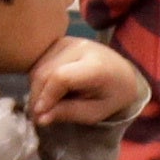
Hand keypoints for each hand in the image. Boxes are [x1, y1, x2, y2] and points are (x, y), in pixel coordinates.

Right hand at [27, 34, 149, 125]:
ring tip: (49, 103)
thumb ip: (70, 113)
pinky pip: (39, 62)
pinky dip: (38, 80)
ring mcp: (68, 41)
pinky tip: (49, 90)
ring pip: (38, 67)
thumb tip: (40, 118)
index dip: (46, 96)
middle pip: (45, 72)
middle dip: (38, 97)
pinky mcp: (59, 41)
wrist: (122, 73)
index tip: (40, 115)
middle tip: (41, 116)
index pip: (61, 77)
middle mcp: (80, 47)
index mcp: (96, 65)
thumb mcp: (96, 112)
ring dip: (37, 89)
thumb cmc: (111, 96)